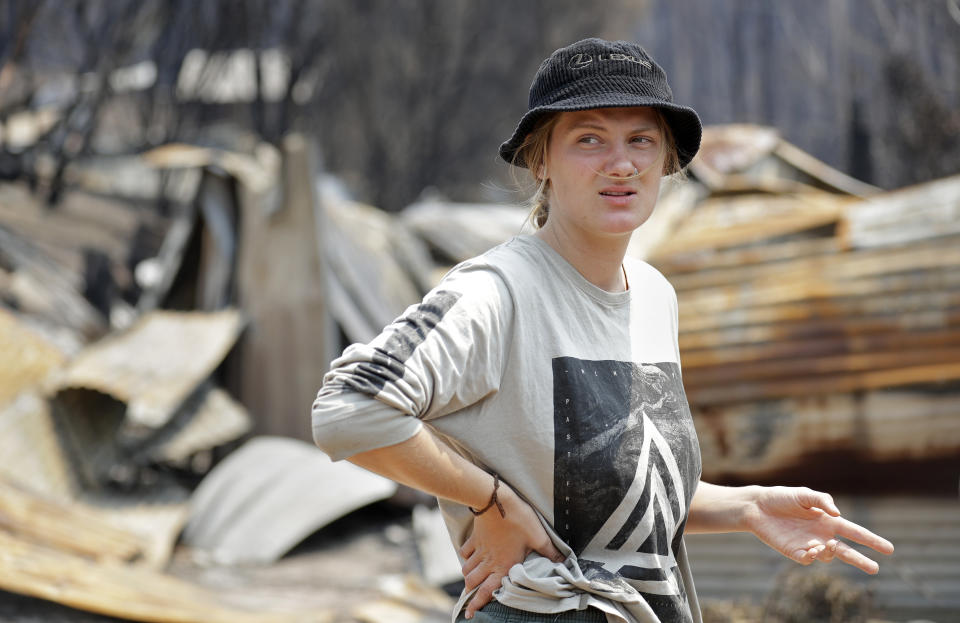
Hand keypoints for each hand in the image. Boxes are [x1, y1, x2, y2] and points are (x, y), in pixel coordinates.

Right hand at [459, 484, 563, 618]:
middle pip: (473, 582)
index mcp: (503, 566)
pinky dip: (465, 557)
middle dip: (471, 593)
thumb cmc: (518, 519)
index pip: (487, 591)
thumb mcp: (538, 536)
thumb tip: (564, 561)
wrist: (495, 500)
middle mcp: (489, 561)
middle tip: (470, 600)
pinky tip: (468, 557)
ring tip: (470, 581)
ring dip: (468, 577)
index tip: (470, 614)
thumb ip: (550, 551)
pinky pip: (465, 551)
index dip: (477, 604)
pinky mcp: (475, 537)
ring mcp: (480, 549)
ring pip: (468, 569)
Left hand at [744, 486, 893, 573]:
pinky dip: (812, 557)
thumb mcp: (804, 494)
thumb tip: (838, 513)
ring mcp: (809, 545)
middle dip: (861, 560)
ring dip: (829, 552)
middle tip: (875, 569)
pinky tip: (810, 550)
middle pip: (846, 551)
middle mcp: (822, 535)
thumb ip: (822, 501)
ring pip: (828, 556)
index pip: (854, 532)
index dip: (871, 540)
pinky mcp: (795, 552)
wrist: (757, 507)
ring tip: (824, 545)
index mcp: (828, 521)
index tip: (889, 549)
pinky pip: (808, 559)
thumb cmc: (781, 498)